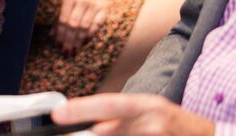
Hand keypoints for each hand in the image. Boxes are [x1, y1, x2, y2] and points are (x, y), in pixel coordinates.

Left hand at [52, 93, 214, 135]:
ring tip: (108, 133)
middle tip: (71, 134)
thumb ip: (122, 118)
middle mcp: (152, 121)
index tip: (58, 114)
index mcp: (147, 105)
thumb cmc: (177, 125)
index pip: (108, 103)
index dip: (82, 108)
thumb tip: (92, 126)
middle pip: (108, 132)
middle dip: (90, 135)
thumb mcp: (151, 111)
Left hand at [55, 0, 109, 51]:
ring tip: (74, 50)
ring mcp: (94, 5)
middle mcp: (82, 1)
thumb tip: (52, 35)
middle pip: (74, 24)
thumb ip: (58, 17)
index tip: (58, 45)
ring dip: (79, 40)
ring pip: (85, 26)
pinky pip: (97, 25)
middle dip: (69, 40)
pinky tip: (85, 42)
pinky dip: (91, 34)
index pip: (63, 19)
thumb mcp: (66, 2)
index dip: (60, 33)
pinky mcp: (104, 9)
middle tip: (66, 52)